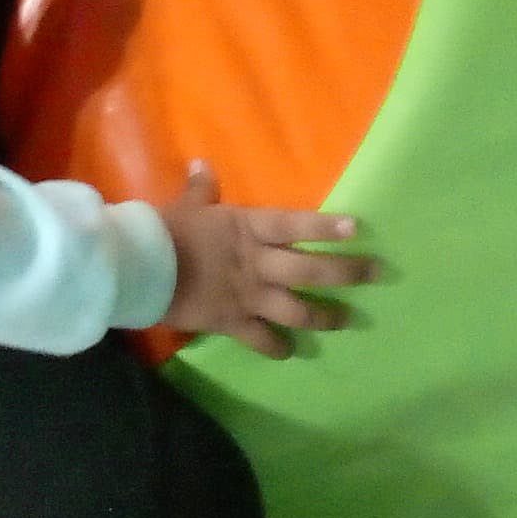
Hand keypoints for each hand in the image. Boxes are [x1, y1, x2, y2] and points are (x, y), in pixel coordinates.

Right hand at [160, 162, 379, 358]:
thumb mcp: (186, 206)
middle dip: (348, 273)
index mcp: (248, 229)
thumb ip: (201, 189)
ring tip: (346, 321)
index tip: (357, 229)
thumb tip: (203, 164)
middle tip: (378, 274)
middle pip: (311, 270)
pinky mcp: (232, 322)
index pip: (296, 225)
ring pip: (297, 310)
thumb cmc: (164, 231)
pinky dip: (278, 348)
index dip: (326, 228)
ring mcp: (248, 295)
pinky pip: (262, 340)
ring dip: (325, 317)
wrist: (139, 268)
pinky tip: (290, 352)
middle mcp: (257, 263)